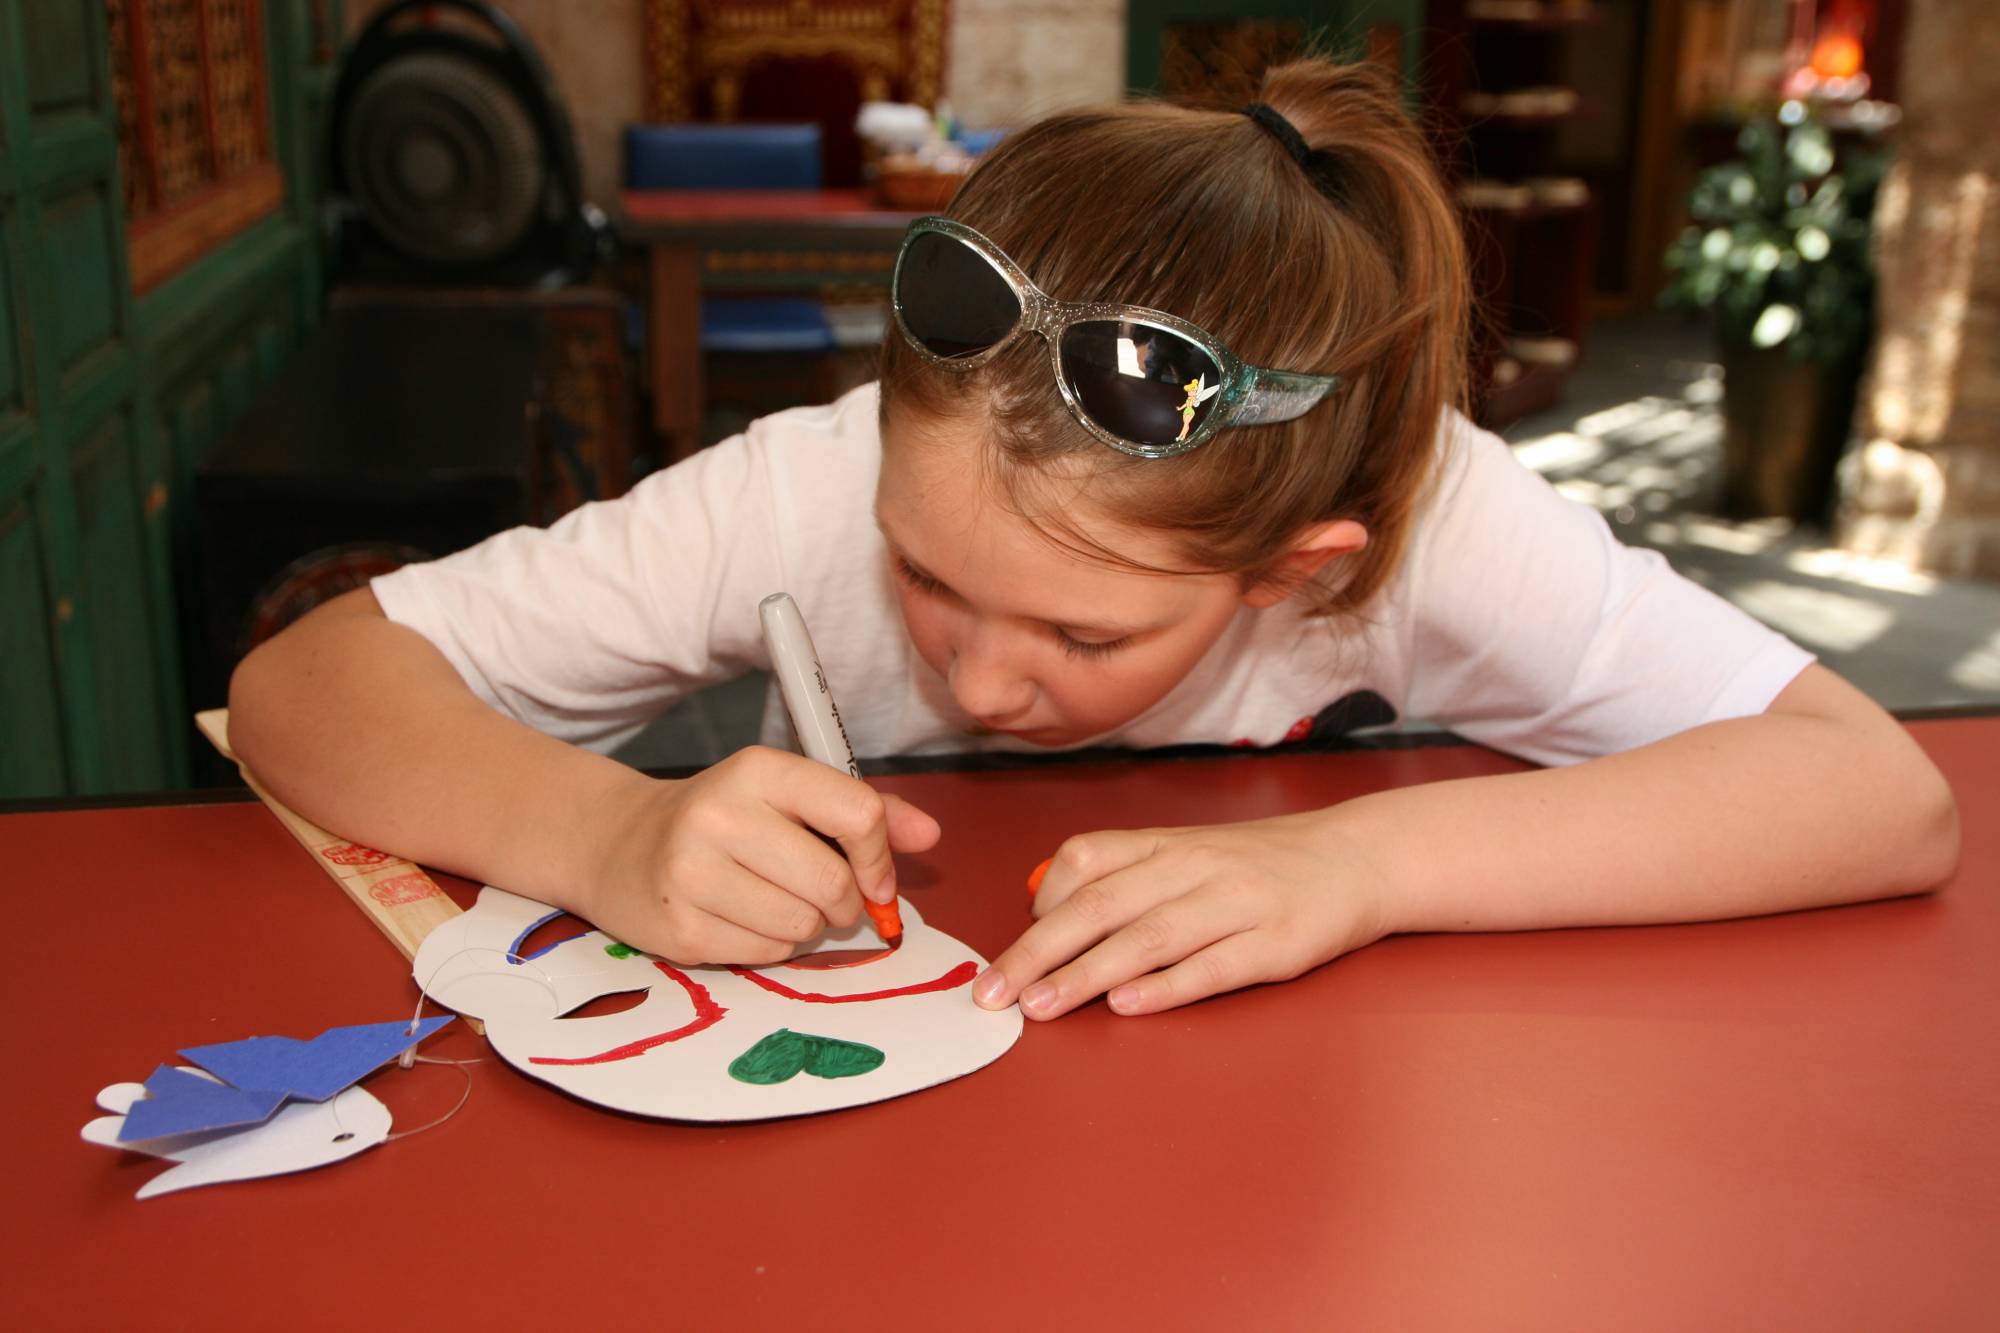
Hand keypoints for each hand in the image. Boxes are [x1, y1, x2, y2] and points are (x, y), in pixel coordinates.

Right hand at [574, 747, 939, 964]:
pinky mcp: (679, 929)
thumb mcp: (789, 796)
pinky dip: (770, 946)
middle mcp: (721, 815)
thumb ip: (865, 811)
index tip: (876, 879)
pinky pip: (766, 955)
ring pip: (802, 926)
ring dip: (806, 926)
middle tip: (825, 897)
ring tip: (774, 901)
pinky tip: (742, 919)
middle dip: (844, 902)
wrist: (618, 845)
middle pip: (832, 882)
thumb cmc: (724, 819)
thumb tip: (930, 835)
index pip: (857, 814)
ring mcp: (693, 874)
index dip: (881, 857)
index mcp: (759, 770)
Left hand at [972, 811, 1392, 1019]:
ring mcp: (1238, 904)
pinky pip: (1213, 967)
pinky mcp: (1277, 943)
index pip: (1085, 861)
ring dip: (1087, 975)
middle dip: (1038, 952)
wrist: (1358, 858)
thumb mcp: (1190, 854)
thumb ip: (1128, 879)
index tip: (1009, 954)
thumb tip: (1051, 917)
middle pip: (1101, 906)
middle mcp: (1195, 867)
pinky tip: (1127, 1006)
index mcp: (1168, 843)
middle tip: (994, 994)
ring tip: (1042, 1007)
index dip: (1040, 907)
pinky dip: (1167, 987)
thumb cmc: (1261, 865)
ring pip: (1148, 938)